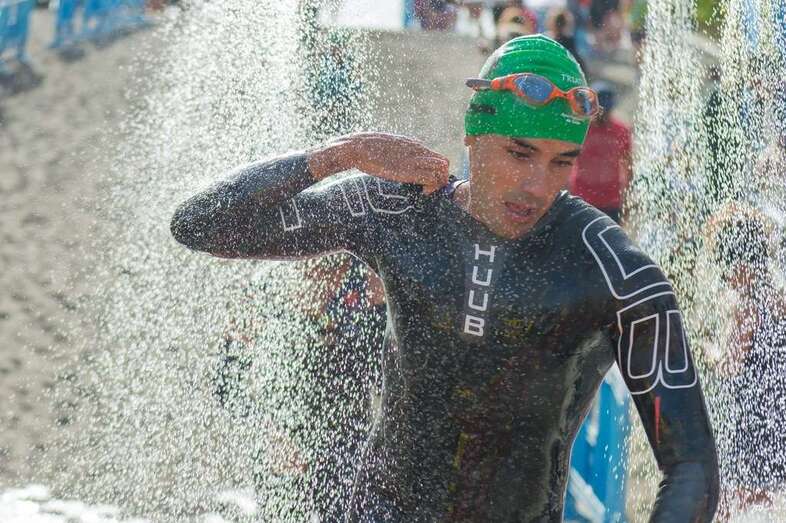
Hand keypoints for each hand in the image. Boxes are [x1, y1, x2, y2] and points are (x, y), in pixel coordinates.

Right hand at [308, 132, 449, 193]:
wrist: (354, 147)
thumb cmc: (365, 150)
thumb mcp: (385, 148)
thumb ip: (395, 152)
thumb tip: (395, 159)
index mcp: (413, 144)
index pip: (436, 157)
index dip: (436, 171)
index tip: (426, 182)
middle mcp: (417, 150)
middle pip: (444, 162)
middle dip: (442, 177)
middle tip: (430, 188)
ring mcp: (413, 159)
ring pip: (442, 169)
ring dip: (439, 182)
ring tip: (426, 190)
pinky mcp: (408, 170)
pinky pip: (431, 178)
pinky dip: (431, 187)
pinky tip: (422, 192)